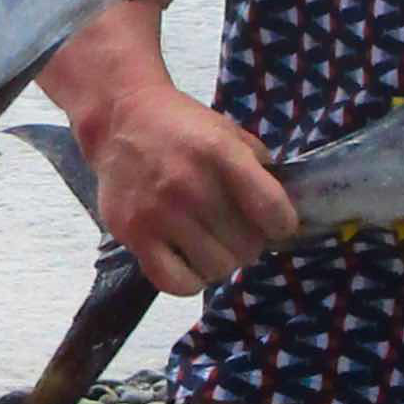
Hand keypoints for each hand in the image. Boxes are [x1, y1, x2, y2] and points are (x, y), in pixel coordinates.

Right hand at [86, 74, 298, 294]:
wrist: (119, 119)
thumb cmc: (182, 128)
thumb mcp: (228, 132)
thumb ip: (258, 168)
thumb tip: (284, 213)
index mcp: (220, 153)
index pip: (272, 210)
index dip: (282, 225)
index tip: (275, 223)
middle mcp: (189, 184)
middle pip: (246, 246)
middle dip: (248, 243)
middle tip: (234, 230)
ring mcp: (158, 212)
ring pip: (216, 268)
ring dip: (221, 262)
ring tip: (211, 244)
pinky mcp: (133, 235)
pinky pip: (176, 283)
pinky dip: (191, 280)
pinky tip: (189, 261)